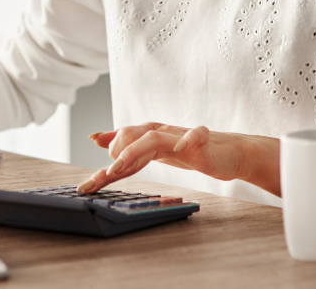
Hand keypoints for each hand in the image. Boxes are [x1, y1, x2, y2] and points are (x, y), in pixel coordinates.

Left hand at [76, 122, 280, 195]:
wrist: (228, 153)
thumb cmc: (191, 152)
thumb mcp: (155, 151)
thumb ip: (128, 146)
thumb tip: (97, 138)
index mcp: (150, 135)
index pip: (122, 144)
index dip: (104, 163)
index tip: (87, 183)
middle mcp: (162, 132)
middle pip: (132, 135)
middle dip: (115, 154)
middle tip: (106, 176)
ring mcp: (181, 136)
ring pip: (154, 136)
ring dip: (133, 150)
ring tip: (118, 166)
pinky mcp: (203, 141)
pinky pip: (195, 135)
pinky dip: (187, 140)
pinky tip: (180, 148)